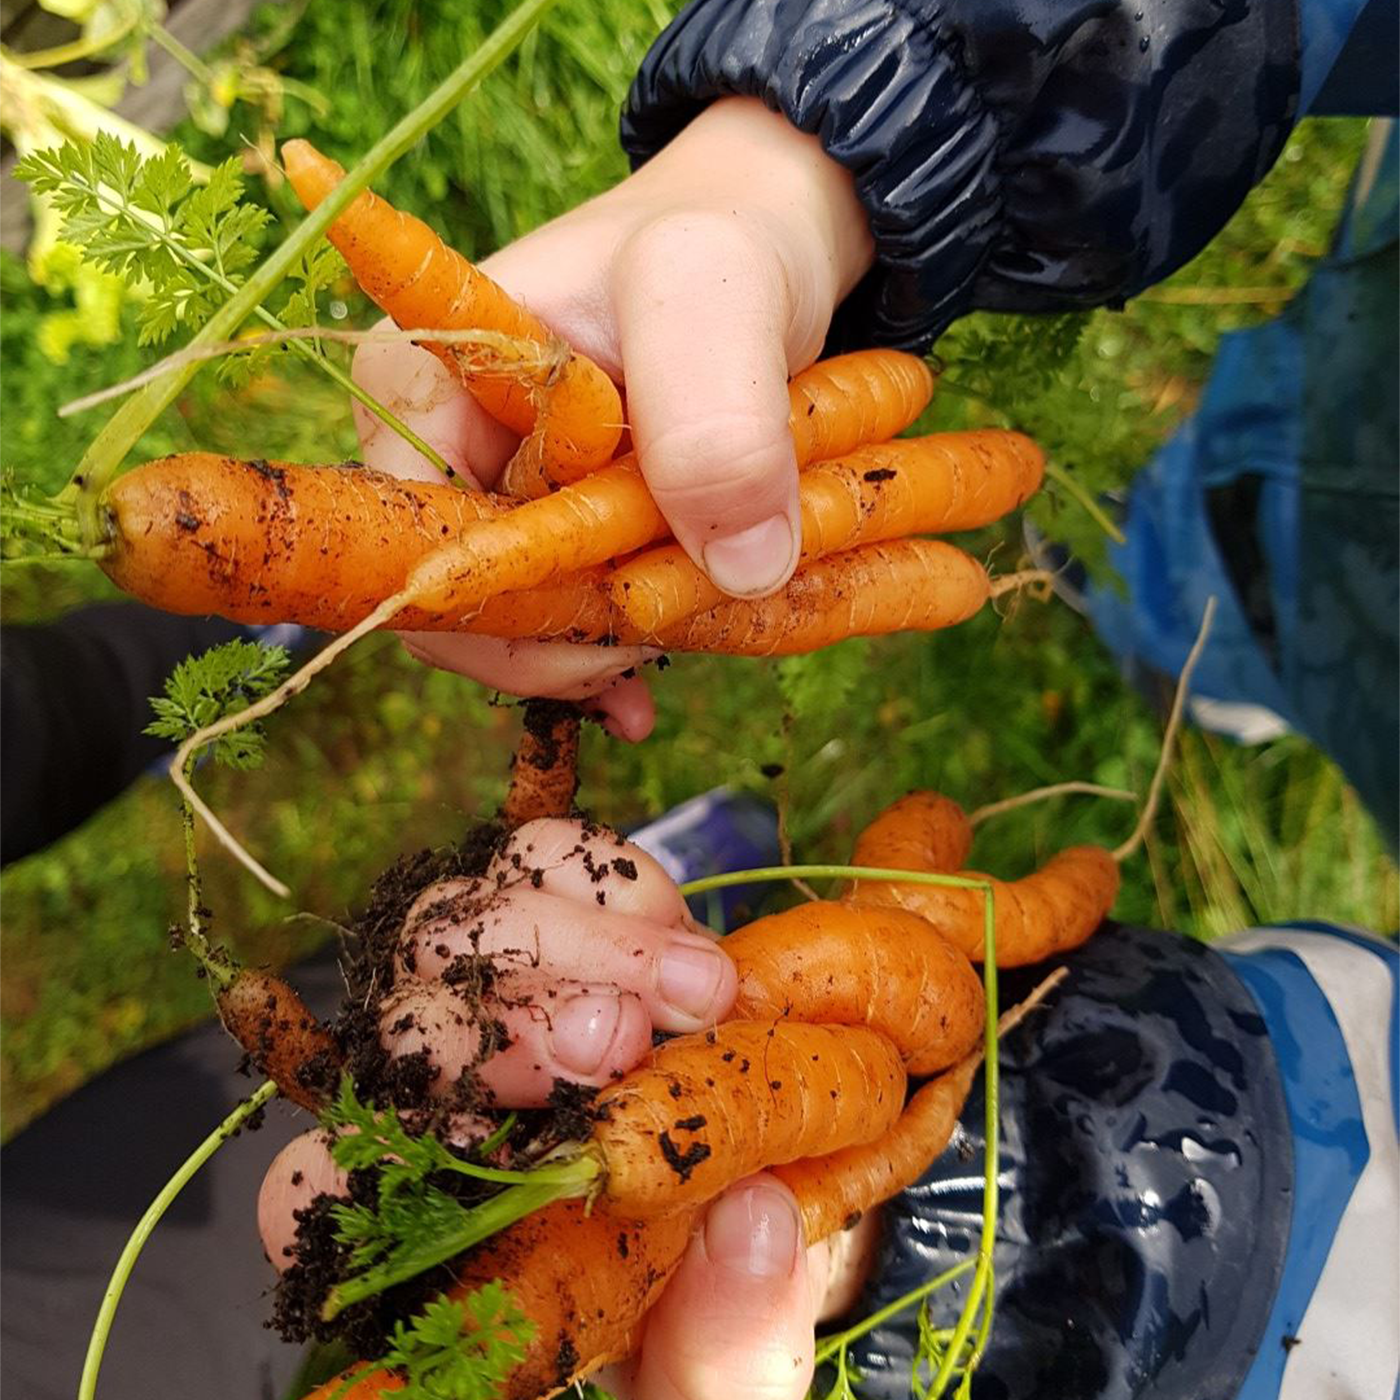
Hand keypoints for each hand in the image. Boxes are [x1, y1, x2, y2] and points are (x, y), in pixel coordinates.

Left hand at [257, 818, 877, 1396]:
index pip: (313, 1199)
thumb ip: (725, 1343)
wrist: (762, 1175)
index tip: (458, 1164)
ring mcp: (497, 988)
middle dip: (497, 1031)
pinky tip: (680, 933)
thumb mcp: (725, 1376)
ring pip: (455, 922)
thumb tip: (752, 1223)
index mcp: (441, 1236)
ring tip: (700, 988)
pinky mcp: (563, 912)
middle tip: (618, 1045)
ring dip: (577, 943)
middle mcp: (445, 1101)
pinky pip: (543, 854)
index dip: (341, 1178)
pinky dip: (611, 880)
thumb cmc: (706, 1309)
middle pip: (398, 1033)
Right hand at [354, 97, 872, 739]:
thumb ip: (712, 413)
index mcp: (412, 384)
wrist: (764, 241)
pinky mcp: (557, 525)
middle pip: (464, 600)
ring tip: (692, 630)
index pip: (413, 544)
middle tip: (667, 635)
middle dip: (565, 638)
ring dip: (608, 644)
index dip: (505, 612)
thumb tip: (737, 570)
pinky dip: (624, 644)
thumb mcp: (711, 288)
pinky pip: (571, 615)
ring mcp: (496, 494)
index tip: (619, 629)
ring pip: (524, 620)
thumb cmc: (715, 239)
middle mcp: (434, 449)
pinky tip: (673, 658)